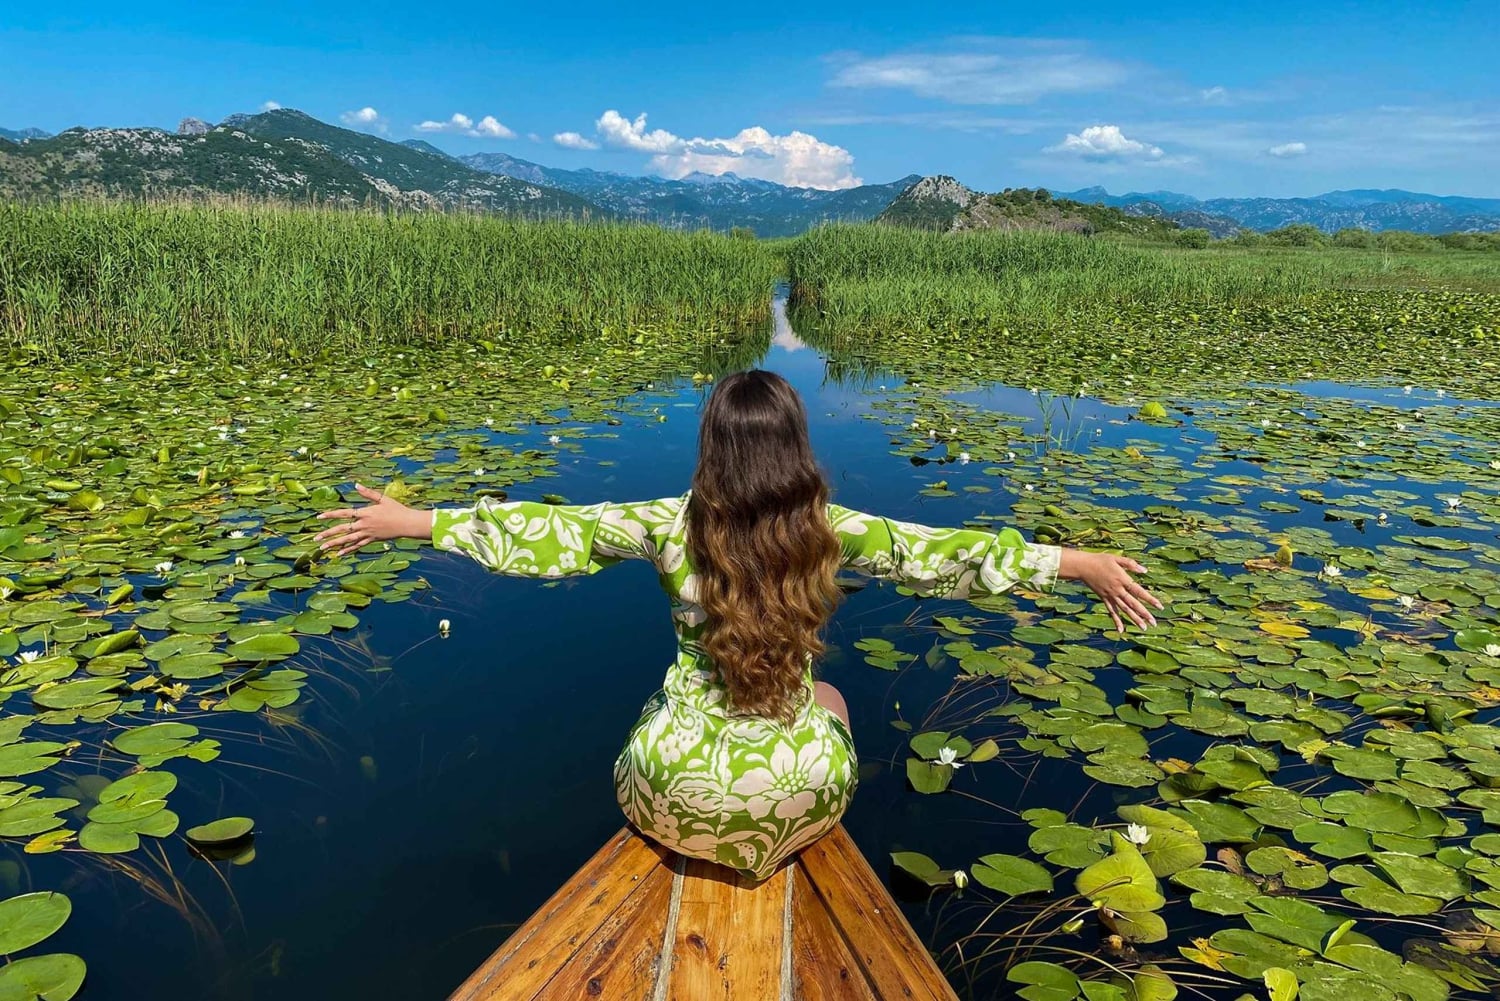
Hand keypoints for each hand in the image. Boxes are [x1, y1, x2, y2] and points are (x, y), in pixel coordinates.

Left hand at [314, 484, 429, 557]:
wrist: (407, 524)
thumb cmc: (396, 509)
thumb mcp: (383, 498)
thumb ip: (368, 493)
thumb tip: (356, 485)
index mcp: (365, 513)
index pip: (344, 514)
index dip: (331, 515)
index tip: (319, 517)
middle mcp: (364, 524)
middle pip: (343, 530)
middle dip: (328, 534)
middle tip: (316, 538)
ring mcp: (368, 534)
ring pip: (348, 540)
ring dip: (335, 544)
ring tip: (323, 548)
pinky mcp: (372, 540)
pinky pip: (358, 546)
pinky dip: (348, 550)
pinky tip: (339, 554)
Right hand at [1059, 550, 1163, 632]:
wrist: (1083, 566)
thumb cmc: (1101, 560)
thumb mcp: (1117, 558)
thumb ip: (1131, 564)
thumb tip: (1145, 570)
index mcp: (1122, 579)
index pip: (1139, 591)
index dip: (1150, 599)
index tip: (1160, 606)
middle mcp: (1117, 590)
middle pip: (1133, 604)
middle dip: (1144, 614)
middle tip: (1154, 623)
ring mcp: (1110, 595)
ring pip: (1124, 610)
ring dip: (1134, 619)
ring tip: (1144, 628)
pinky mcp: (1104, 598)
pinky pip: (1112, 611)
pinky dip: (1116, 621)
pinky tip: (1121, 630)